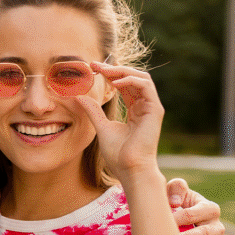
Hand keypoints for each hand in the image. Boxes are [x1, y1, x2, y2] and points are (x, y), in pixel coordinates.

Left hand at [75, 62, 164, 177]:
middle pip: (132, 77)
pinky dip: (130, 80)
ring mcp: (151, 107)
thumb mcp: (101, 127)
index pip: (123, 84)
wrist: (130, 169)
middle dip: (114, 69)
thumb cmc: (118, 154)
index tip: (91, 68)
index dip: (109, 74)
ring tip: (104, 71)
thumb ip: (93, 111)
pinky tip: (115, 82)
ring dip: (122, 71)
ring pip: (141, 78)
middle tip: (95, 65)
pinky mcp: (155, 110)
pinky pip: (146, 86)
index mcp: (135, 109)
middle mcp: (144, 106)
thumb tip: (79, 96)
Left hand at [168, 178, 224, 234]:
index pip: (196, 213)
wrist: (176, 216)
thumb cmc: (175, 201)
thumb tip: (174, 203)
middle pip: (206, 232)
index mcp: (209, 208)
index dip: (181, 217)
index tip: (166, 222)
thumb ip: (176, 188)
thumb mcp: (175, 190)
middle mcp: (215, 226)